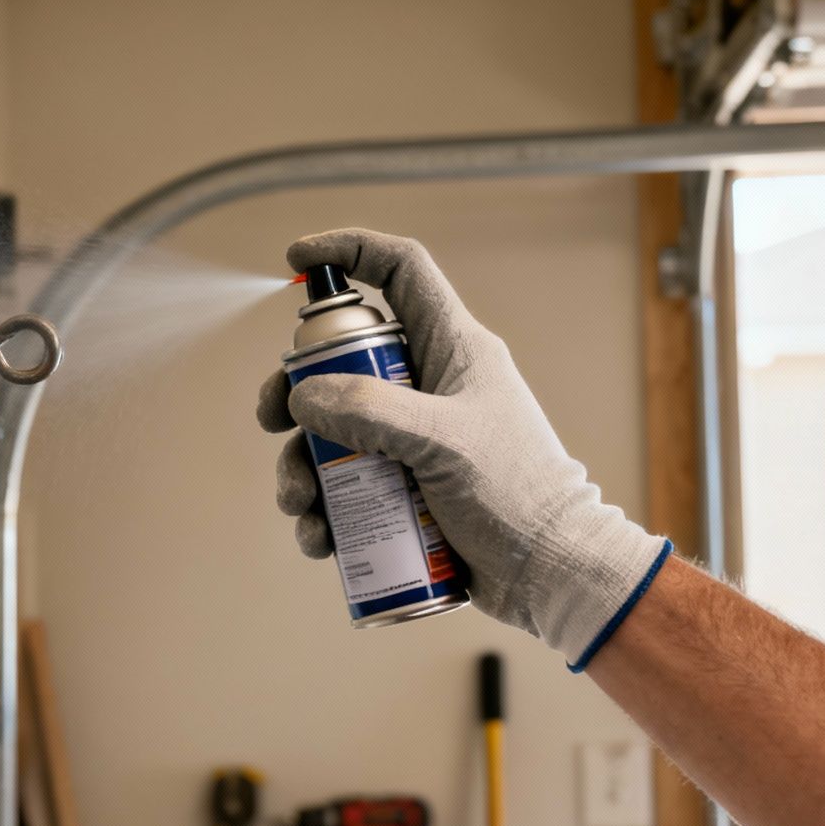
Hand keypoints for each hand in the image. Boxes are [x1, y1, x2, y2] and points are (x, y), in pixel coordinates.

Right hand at [256, 228, 669, 669]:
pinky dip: (324, 510)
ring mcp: (415, 438)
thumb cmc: (518, 497)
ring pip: (334, 431)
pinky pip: (346, 485)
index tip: (294, 258)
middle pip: (342, 362)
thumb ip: (371, 411)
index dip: (348, 251)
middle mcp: (430, 386)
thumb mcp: (444, 442)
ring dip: (302, 465)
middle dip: (296, 393)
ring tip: (301, 505)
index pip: (399, 271)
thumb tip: (303, 397)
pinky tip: (320, 539)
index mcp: (453, 349)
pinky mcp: (407, 488)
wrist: (552, 574)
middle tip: (272, 422)